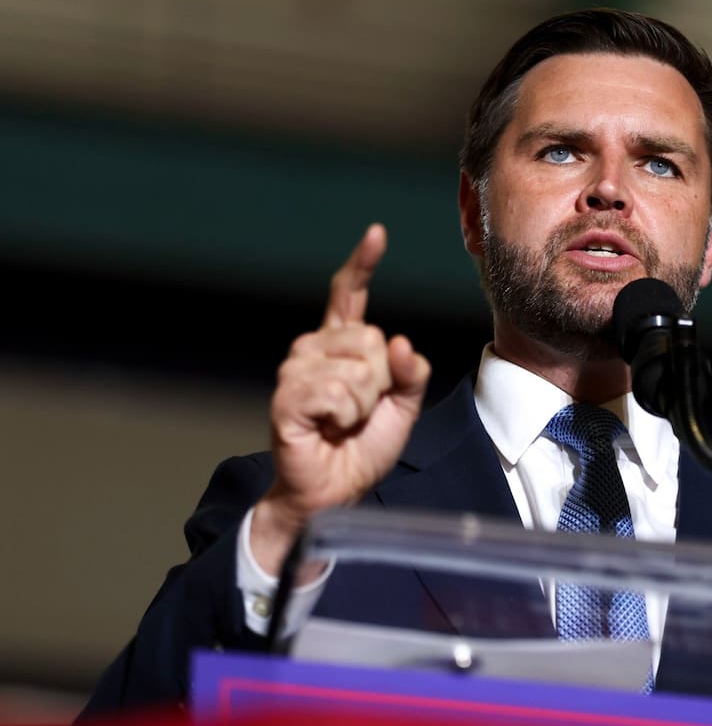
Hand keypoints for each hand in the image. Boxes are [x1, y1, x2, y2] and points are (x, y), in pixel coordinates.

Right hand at [251, 224, 430, 575]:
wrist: (336, 491)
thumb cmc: (363, 448)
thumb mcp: (402, 407)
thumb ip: (410, 374)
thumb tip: (401, 344)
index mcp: (340, 346)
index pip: (348, 295)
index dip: (362, 265)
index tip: (377, 234)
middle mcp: (313, 349)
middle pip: (370, 339)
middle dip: (382, 382)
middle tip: (362, 411)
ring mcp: (296, 371)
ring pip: (358, 368)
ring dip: (364, 405)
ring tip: (345, 424)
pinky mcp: (287, 398)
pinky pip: (337, 393)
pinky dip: (346, 417)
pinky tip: (330, 429)